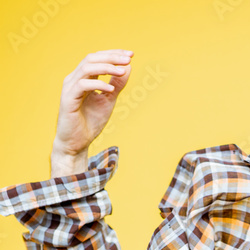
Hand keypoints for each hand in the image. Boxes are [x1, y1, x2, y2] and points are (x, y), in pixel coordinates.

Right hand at [50, 49, 133, 175]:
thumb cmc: (90, 122)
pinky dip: (98, 84)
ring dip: (106, 67)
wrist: (76, 144)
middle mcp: (75, 79)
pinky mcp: (68, 99)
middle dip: (111, 57)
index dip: (113, 54)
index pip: (98, 58)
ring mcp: (70, 87)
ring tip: (122, 71)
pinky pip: (83, 85)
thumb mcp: (109, 101)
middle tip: (128, 59)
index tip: (131, 55)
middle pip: (92, 58)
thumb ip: (117, 85)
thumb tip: (128, 67)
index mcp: (84, 77)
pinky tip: (111, 90)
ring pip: (87, 68)